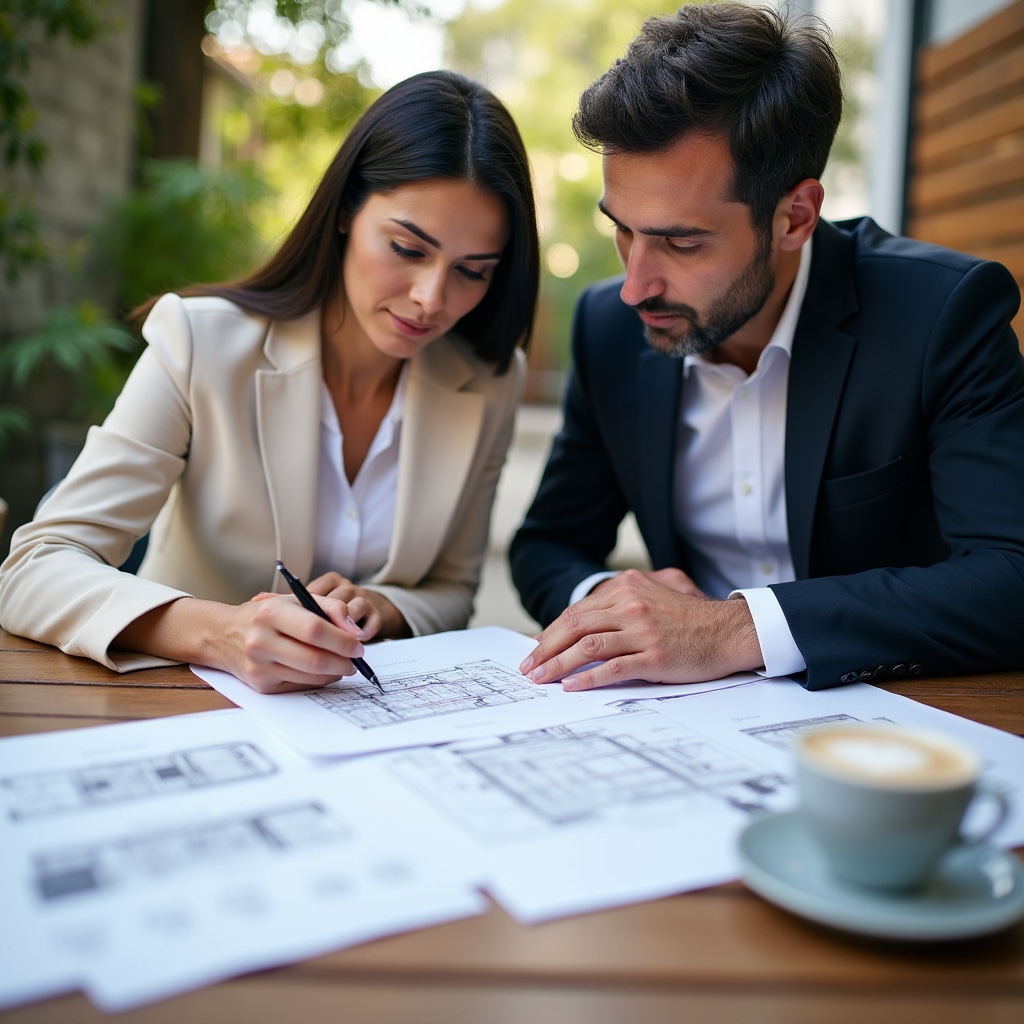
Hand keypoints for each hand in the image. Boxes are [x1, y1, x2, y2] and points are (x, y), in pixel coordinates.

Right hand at [221, 593, 368, 692]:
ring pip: (310, 676)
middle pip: (314, 659)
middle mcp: (260, 641)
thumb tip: (355, 631)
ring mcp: (259, 666)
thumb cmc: (266, 615)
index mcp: (270, 613)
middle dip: (344, 661)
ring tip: (343, 663)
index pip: (315, 630)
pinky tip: (324, 670)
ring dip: (335, 672)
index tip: (359, 644)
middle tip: (356, 659)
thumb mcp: (295, 599)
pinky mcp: (261, 685)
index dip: (342, 640)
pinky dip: (320, 680)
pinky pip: (301, 686)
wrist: (223, 635)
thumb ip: (330, 607)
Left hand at [306, 572, 410, 639]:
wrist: (373, 611)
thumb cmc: (340, 612)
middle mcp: (347, 587)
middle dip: (326, 622)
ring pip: (355, 608)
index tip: (301, 627)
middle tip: (316, 640)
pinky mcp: (378, 613)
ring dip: (346, 627)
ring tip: (339, 644)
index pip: (315, 590)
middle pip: (335, 600)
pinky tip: (357, 643)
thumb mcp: (324, 605)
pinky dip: (364, 633)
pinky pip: (373, 622)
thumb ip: (309, 610)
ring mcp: (364, 599)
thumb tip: (290, 627)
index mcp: (330, 582)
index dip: (308, 610)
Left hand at [519, 569, 762, 690]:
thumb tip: (580, 628)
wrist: (729, 631)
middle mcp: (630, 604)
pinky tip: (572, 687)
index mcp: (626, 587)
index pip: (577, 611)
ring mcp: (642, 630)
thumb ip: (619, 605)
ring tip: (541, 679)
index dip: (551, 633)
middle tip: (529, 668)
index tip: (536, 650)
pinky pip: (612, 668)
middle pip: (574, 626)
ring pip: (587, 647)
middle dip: (545, 649)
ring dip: (558, 665)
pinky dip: (588, 678)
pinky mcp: (654, 655)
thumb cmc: (689, 619)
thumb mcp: (652, 596)